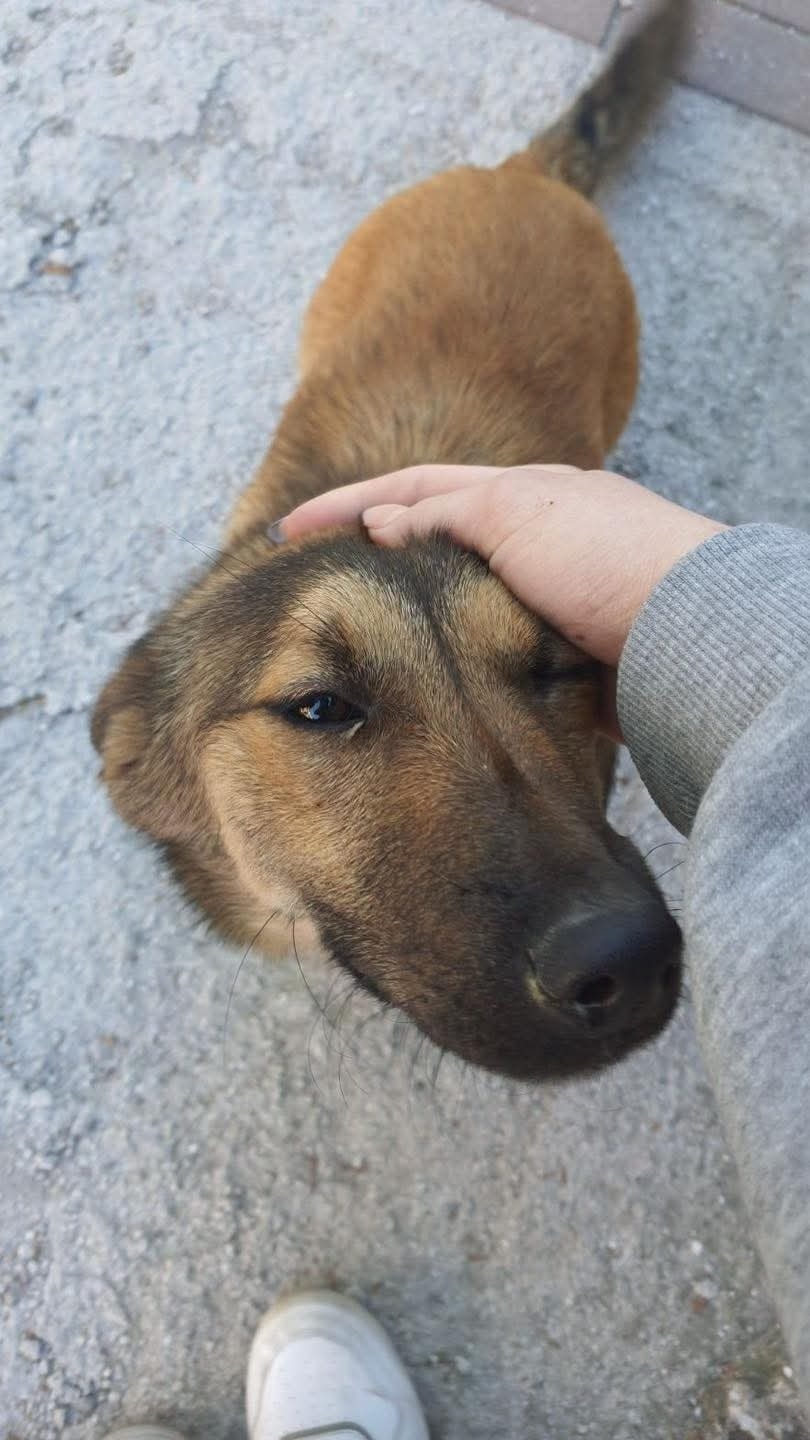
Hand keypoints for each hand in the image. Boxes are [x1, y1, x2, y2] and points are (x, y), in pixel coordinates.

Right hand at [282, 463, 725, 667]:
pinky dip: (448, 664)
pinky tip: (419, 684)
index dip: (347, 506)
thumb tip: (380, 525)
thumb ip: (442, 517)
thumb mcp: (514, 516)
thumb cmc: (607, 560)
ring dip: (407, 617)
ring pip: (455, 606)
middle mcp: (532, 544)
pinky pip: (485, 657)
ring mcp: (545, 603)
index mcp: (520, 495)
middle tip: (314, 588)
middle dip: (374, 560)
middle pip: (432, 545)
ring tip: (351, 642)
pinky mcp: (557, 662)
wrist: (686, 637)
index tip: (289, 531)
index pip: (413, 490)